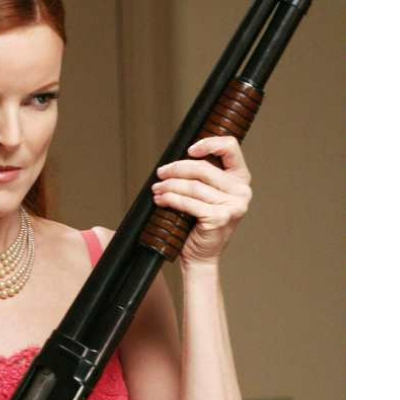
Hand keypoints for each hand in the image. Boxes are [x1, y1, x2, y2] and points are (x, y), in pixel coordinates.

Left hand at [151, 136, 251, 268]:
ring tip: (157, 189)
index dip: (209, 143)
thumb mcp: (205, 194)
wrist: (201, 256)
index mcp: (240, 179)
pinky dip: (171, 199)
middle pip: (203, 168)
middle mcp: (241, 191)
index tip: (190, 150)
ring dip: (169, 185)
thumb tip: (175, 159)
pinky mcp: (219, 218)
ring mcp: (233, 206)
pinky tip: (161, 200)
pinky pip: (189, 202)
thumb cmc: (199, 223)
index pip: (230, 147)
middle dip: (176, 169)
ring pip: (193, 186)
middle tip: (161, 173)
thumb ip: (201, 175)